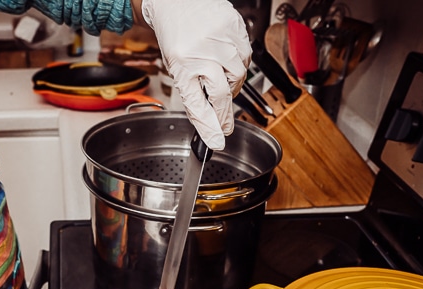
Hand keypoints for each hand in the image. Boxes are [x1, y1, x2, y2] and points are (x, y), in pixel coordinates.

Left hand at [141, 0, 250, 149]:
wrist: (177, 2)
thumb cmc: (176, 37)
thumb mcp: (178, 69)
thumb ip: (194, 96)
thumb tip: (212, 125)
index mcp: (182, 65)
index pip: (197, 104)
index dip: (209, 125)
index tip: (218, 141)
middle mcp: (202, 51)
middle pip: (223, 92)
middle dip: (224, 107)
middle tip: (222, 115)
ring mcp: (221, 38)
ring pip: (238, 75)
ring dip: (231, 81)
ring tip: (219, 74)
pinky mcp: (234, 26)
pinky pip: (246, 55)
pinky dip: (238, 62)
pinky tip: (226, 55)